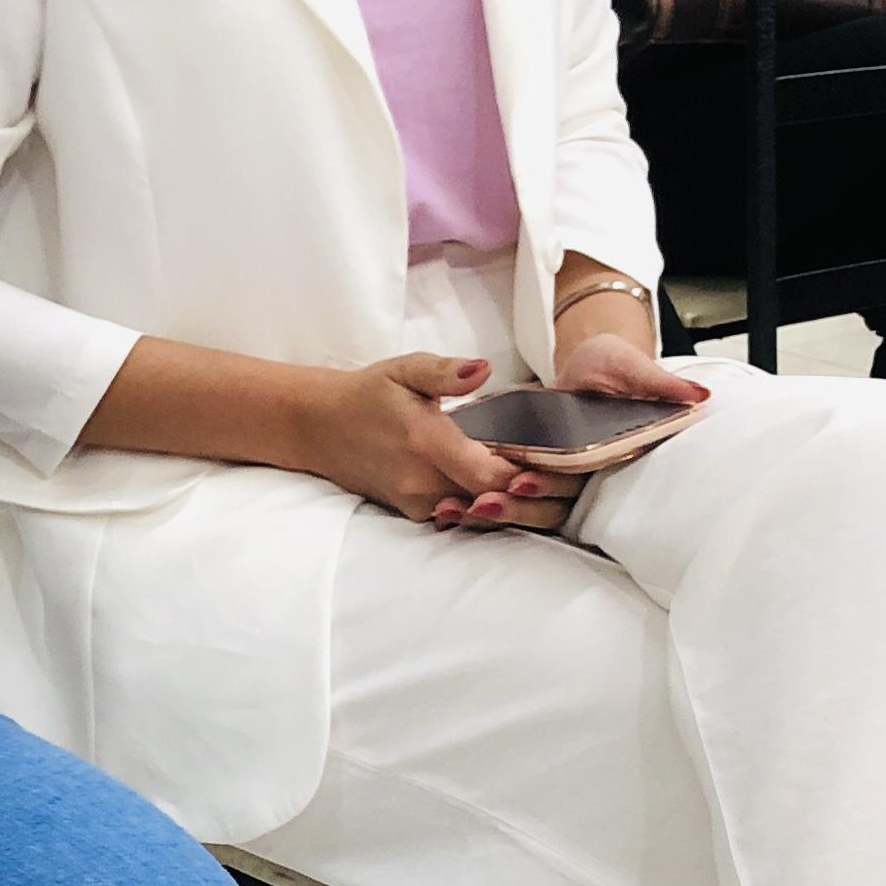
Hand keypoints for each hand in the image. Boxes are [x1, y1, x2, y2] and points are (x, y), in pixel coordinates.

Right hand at [304, 349, 560, 525]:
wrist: (319, 427)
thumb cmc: (368, 393)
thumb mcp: (404, 369)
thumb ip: (446, 371)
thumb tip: (483, 369)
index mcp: (426, 443)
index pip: (491, 475)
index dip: (528, 477)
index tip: (557, 465)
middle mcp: (423, 482)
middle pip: (492, 501)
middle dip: (530, 494)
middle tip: (566, 482)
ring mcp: (416, 502)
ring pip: (478, 515)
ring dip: (511, 505)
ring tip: (546, 491)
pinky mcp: (412, 512)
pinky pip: (459, 517)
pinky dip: (485, 508)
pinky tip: (508, 496)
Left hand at [428, 335, 707, 535]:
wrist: (591, 366)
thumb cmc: (617, 368)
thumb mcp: (634, 368)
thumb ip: (659, 385)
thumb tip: (698, 397)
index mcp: (604, 458)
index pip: (578, 480)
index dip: (552, 486)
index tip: (524, 482)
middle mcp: (577, 476)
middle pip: (545, 503)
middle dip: (514, 507)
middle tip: (481, 504)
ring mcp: (551, 479)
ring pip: (521, 507)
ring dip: (492, 512)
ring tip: (459, 510)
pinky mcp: (526, 473)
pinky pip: (502, 495)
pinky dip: (476, 504)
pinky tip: (446, 508)